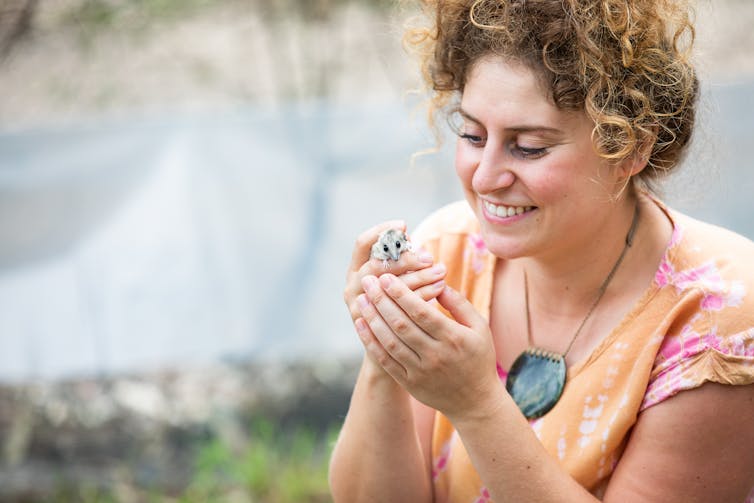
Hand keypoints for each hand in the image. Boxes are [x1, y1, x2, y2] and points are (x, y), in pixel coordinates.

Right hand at [344, 221, 445, 324]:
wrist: (389, 340)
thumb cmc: (395, 298)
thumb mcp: (394, 276)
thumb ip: (401, 261)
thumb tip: (420, 250)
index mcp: (356, 268)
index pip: (362, 243)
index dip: (381, 231)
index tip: (403, 225)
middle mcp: (353, 285)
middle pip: (377, 266)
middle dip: (405, 260)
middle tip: (429, 258)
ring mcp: (360, 306)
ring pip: (390, 288)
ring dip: (419, 277)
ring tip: (441, 272)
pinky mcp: (373, 325)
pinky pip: (399, 307)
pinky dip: (422, 295)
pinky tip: (439, 289)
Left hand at [355, 273, 501, 423]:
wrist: (475, 402)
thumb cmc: (478, 359)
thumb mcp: (480, 328)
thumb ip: (460, 304)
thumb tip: (438, 283)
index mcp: (453, 338)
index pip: (421, 312)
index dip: (401, 293)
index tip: (386, 277)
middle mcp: (435, 355)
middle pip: (401, 324)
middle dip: (381, 300)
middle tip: (367, 281)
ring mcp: (420, 371)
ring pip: (390, 341)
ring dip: (372, 318)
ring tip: (361, 299)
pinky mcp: (409, 383)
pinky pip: (385, 360)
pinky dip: (371, 342)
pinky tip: (361, 324)